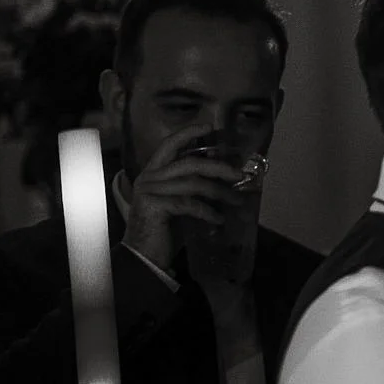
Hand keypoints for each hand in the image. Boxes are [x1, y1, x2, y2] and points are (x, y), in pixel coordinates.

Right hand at [121, 126, 245, 269]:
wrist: (145, 256)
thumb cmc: (166, 229)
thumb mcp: (182, 202)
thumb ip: (195, 187)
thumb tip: (225, 174)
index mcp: (153, 173)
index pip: (169, 145)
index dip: (188, 133)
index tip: (209, 127)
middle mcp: (149, 178)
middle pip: (190, 163)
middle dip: (218, 167)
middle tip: (239, 175)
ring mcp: (150, 191)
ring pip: (193, 183)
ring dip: (220, 193)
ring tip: (236, 201)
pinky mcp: (154, 206)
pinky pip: (189, 204)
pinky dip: (208, 212)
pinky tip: (219, 220)